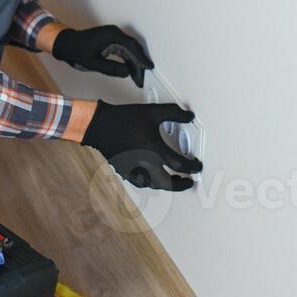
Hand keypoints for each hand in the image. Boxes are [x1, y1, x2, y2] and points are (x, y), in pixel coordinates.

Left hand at [52, 25, 153, 87]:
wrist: (66, 43)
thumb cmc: (76, 50)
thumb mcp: (93, 63)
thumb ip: (111, 68)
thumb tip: (127, 72)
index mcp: (111, 36)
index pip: (131, 47)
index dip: (141, 58)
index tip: (148, 67)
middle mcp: (114, 33)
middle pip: (133, 48)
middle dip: (139, 63)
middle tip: (142, 78)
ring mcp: (113, 35)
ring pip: (129, 49)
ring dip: (134, 62)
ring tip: (137, 77)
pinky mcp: (111, 39)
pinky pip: (124, 49)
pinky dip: (128, 59)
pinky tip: (130, 69)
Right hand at [80, 101, 201, 190]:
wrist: (98, 126)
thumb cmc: (123, 120)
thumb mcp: (152, 112)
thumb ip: (174, 113)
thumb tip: (189, 116)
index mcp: (154, 151)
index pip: (179, 165)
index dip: (192, 167)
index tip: (197, 166)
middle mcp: (144, 164)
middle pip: (167, 183)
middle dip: (180, 184)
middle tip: (188, 181)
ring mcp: (133, 170)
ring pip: (153, 185)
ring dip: (166, 185)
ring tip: (172, 181)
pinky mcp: (124, 171)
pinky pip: (140, 183)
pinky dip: (150, 182)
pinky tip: (151, 178)